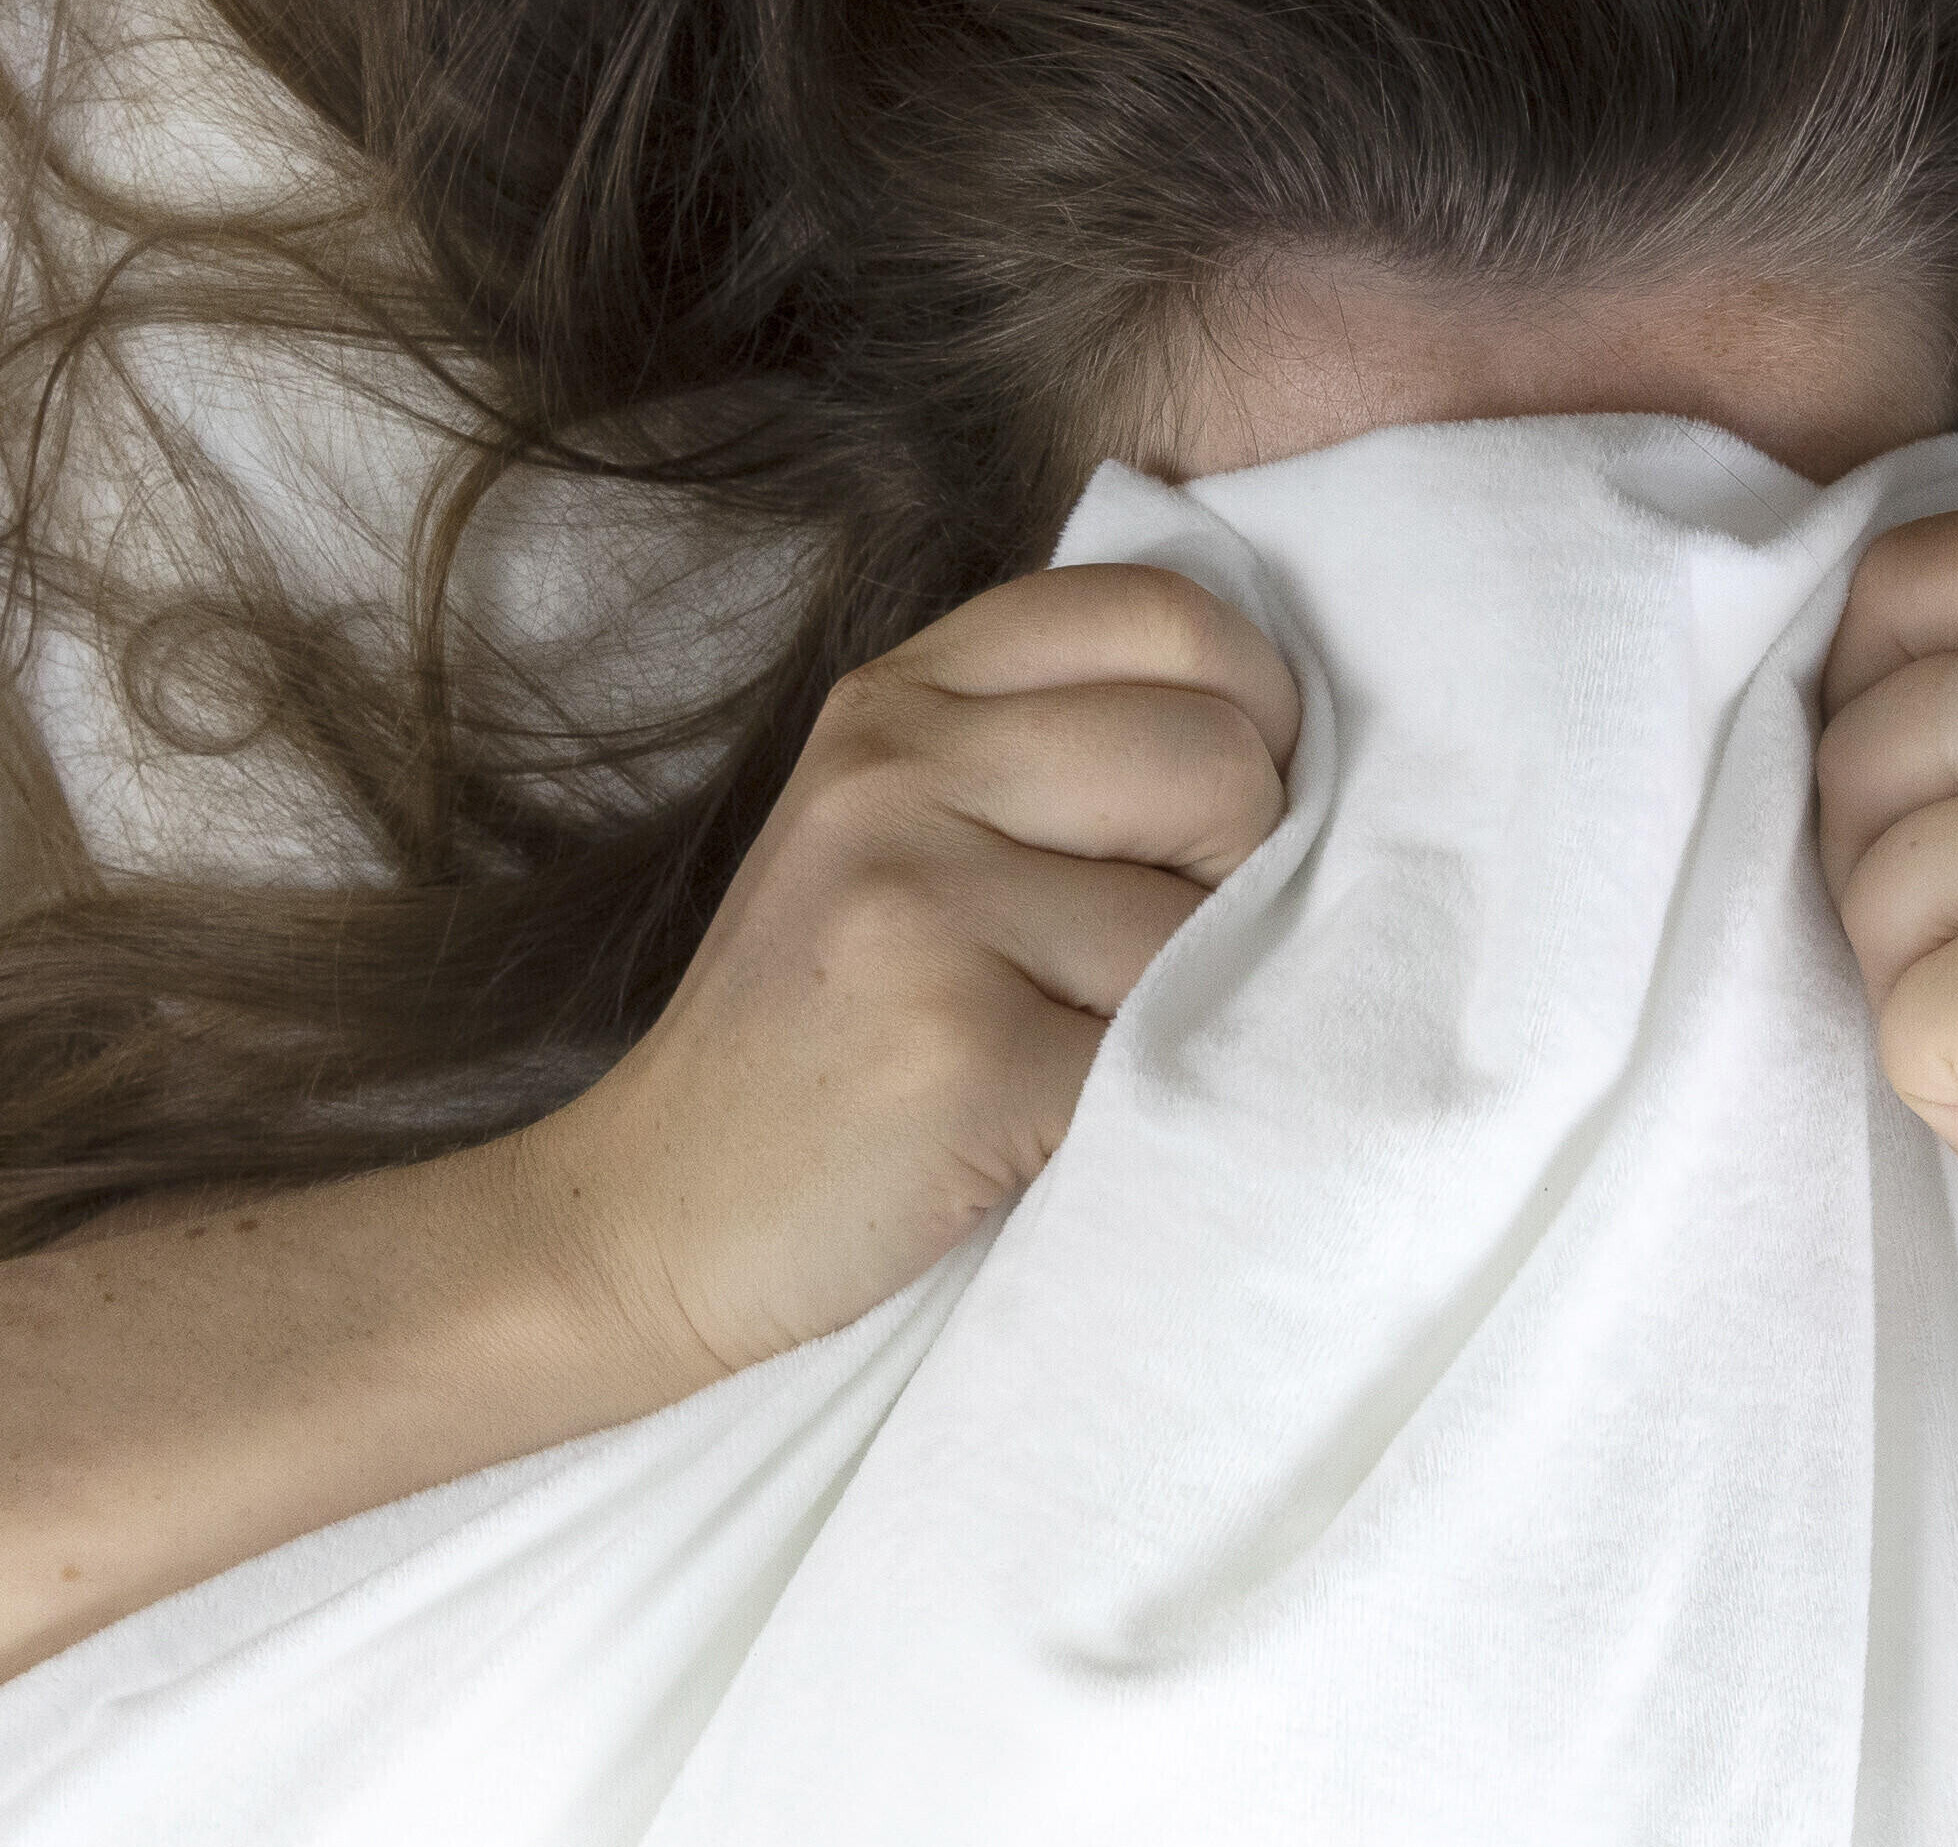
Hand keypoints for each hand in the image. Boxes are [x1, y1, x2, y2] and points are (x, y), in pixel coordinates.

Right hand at [487, 564, 1297, 1379]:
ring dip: (1188, 1001)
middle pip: (1218, 757)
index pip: (1164, 612)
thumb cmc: (826, 1029)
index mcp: (900, 696)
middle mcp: (898, 770)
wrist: (661, 1214)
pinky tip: (1055, 1123)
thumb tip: (1296, 751)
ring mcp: (918, 903)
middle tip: (1152, 956)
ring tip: (1078, 1042)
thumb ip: (1049, 748)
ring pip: (1205, 919)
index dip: (1250, 706)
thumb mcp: (901, 830)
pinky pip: (1167, 1051)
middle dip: (1244, 868)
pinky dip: (1151, 1104)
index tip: (1222, 811)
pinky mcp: (958, 1048)